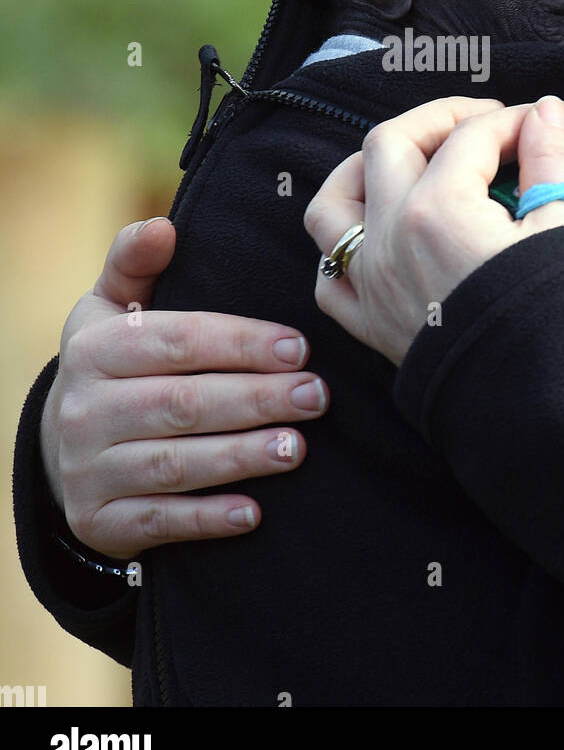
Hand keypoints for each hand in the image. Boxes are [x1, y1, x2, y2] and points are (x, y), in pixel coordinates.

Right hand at [40, 217, 328, 560]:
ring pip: (174, 465)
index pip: (176, 341)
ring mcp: (86, 470)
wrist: (62, 443)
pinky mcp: (98, 521)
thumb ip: (135, 260)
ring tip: (297, 447)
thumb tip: (164, 226)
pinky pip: (157, 522)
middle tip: (315, 396)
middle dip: (256, 400)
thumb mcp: (110, 304)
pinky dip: (206, 520)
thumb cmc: (113, 360)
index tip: (299, 348)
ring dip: (240, 457)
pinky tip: (253, 513)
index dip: (241, 343)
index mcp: (93, 348)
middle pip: (181, 404)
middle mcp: (82, 410)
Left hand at [304, 94, 563, 366]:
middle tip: (487, 123)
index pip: (473, 136)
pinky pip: (331, 277)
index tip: (551, 122)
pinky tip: (379, 240)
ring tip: (407, 161)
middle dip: (438, 120)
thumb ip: (551, 161)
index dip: (519, 119)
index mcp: (438, 209)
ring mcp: (370, 283)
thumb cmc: (561, 319)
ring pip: (332, 204)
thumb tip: (544, 113)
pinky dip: (344, 250)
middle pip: (389, 143)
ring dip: (363, 170)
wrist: (545, 409)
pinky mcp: (370, 325)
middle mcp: (389, 238)